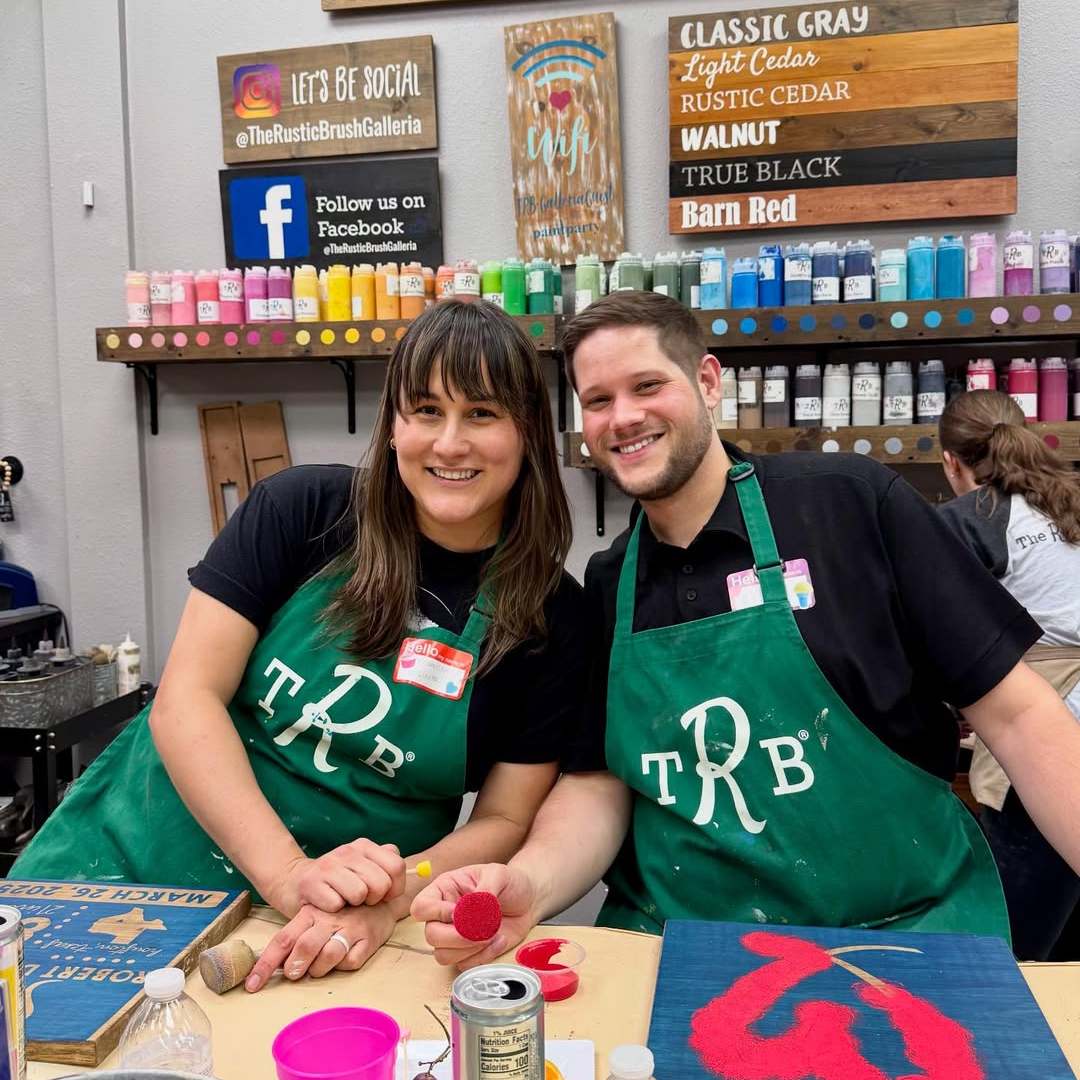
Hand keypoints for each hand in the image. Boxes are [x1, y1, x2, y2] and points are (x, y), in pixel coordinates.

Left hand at [245, 902, 396, 991]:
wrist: (380, 898)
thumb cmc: (341, 913)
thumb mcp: (315, 917)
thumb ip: (296, 937)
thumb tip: (274, 966)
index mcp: (310, 913)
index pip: (283, 939)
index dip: (265, 964)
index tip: (252, 985)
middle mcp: (328, 920)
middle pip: (305, 947)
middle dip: (295, 966)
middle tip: (294, 974)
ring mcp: (349, 928)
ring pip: (328, 956)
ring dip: (319, 969)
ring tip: (319, 967)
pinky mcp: (368, 939)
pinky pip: (351, 962)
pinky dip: (344, 966)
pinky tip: (345, 958)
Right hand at [267, 839, 405, 916]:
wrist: (296, 883)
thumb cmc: (339, 882)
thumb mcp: (364, 868)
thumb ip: (388, 864)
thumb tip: (419, 869)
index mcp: (365, 846)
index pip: (397, 866)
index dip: (395, 888)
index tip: (385, 896)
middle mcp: (348, 851)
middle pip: (380, 883)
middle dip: (375, 899)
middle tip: (362, 901)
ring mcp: (329, 865)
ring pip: (359, 893)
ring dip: (354, 905)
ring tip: (345, 902)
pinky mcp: (312, 883)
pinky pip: (336, 904)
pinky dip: (335, 910)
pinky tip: (329, 905)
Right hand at [410, 863, 539, 968]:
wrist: (527, 900)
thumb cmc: (509, 882)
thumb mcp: (499, 874)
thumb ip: (484, 890)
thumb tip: (471, 911)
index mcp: (444, 891)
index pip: (421, 907)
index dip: (437, 913)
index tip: (460, 911)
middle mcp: (444, 916)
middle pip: (431, 936)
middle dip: (457, 937)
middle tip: (480, 930)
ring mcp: (455, 936)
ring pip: (444, 955)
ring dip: (471, 948)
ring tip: (493, 932)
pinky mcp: (469, 953)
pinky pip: (465, 965)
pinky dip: (484, 956)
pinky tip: (499, 940)